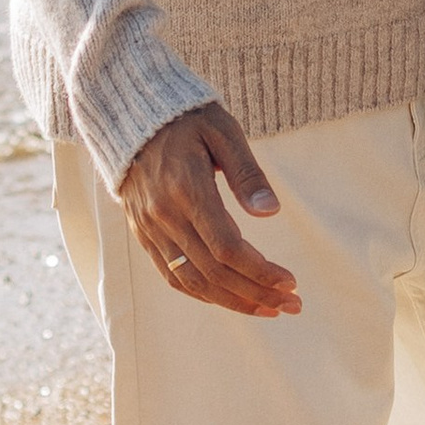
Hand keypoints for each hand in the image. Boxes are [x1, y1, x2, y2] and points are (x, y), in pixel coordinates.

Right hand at [118, 102, 298, 316]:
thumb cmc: (187, 119)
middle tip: (293, 304)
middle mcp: (164, 215)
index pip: (227, 248)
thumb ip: (248, 174)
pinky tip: (232, 299)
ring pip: (192, 281)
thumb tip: (272, 213)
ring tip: (270, 309)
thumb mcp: (224, 132)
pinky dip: (203, 293)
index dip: (261, 271)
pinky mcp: (143, 233)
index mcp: (187, 189)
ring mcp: (150, 227)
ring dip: (234, 301)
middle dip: (257, 293)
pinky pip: (172, 275)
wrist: (131, 116)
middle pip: (214, 272)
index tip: (290, 282)